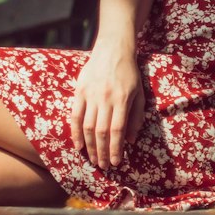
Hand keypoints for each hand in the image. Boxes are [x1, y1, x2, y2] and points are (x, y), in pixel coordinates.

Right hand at [70, 42, 145, 170]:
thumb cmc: (129, 73)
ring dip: (90, 146)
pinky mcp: (79, 91)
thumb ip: (136, 117)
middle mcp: (105, 98)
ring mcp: (90, 95)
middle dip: (102, 152)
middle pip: (101, 131)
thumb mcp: (139, 93)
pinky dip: (76, 132)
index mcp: (122, 99)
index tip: (116, 162)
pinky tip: (79, 146)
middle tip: (104, 166)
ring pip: (88, 126)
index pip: (117, 130)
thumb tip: (131, 140)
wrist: (113, 49)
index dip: (115, 148)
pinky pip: (76, 115)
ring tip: (93, 160)